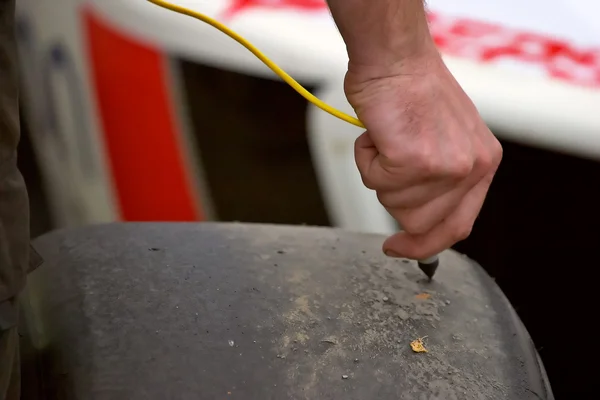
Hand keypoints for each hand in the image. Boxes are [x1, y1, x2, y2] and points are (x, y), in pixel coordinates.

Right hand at [345, 52, 501, 259]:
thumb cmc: (411, 90)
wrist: (395, 58)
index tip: (397, 248)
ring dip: (379, 172)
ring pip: (393, 203)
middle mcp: (471, 168)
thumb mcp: (446, 139)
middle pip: (419, 222)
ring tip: (388, 136)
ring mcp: (445, 167)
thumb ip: (442, 180)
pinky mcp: (415, 160)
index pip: (458, 226)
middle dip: (394, 195)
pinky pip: (374, 181)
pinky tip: (378, 132)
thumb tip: (418, 221)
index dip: (424, 245)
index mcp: (482, 163)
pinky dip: (366, 158)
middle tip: (391, 157)